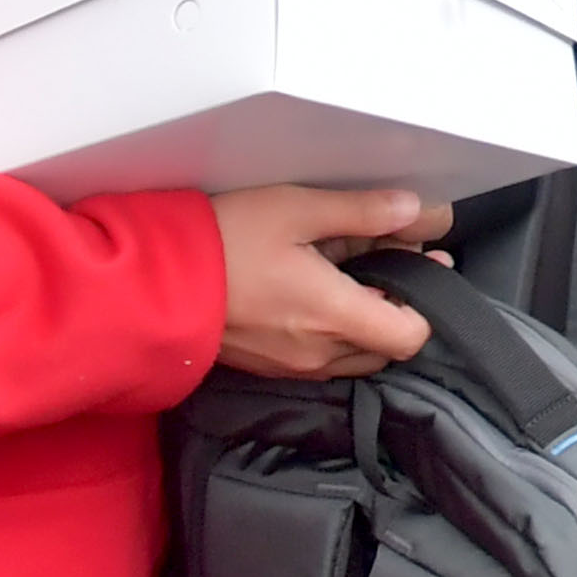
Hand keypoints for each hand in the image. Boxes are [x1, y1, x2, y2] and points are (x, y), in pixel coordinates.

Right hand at [213, 186, 450, 378]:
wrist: (151, 283)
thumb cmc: (222, 242)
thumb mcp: (294, 210)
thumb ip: (361, 212)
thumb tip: (414, 210)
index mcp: (333, 315)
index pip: (412, 336)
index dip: (426, 304)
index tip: (421, 266)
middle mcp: (319, 352)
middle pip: (387, 346)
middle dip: (398, 307)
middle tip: (391, 260)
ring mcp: (292, 365)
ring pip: (355, 354)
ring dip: (365, 320)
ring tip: (350, 274)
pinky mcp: (268, 366)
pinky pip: (321, 358)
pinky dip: (332, 332)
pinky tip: (315, 293)